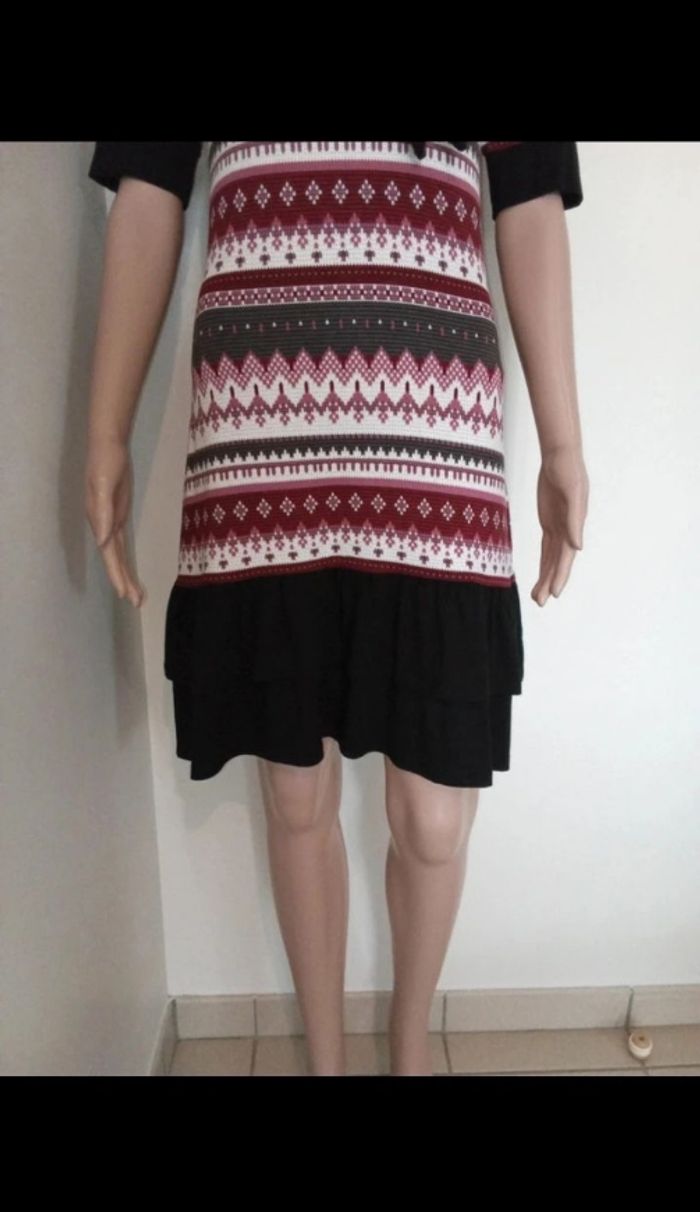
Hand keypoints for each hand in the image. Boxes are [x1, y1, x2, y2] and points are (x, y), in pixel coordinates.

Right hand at [85, 436, 144, 607]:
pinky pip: (121, 544)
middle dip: (123, 581)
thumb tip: (102, 541)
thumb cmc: (105, 462)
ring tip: (136, 596)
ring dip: (125, 574)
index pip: (109, 555)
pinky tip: (128, 571)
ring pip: (118, 555)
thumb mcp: (103, 485)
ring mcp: (110, 522)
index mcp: (99, 522)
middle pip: (114, 560)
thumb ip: (103, 513)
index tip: (124, 594)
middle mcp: (103, 526)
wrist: (109, 445)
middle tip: (136, 602)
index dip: (116, 574)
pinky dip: (125, 559)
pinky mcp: (118, 515)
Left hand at [531, 445, 588, 606]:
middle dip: (550, 582)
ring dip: (546, 577)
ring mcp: (559, 527)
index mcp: (573, 526)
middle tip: (540, 603)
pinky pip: (546, 548)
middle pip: (558, 562)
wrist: (561, 457)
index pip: (566, 557)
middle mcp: (568, 531)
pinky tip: (541, 576)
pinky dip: (544, 562)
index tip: (555, 593)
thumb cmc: (568, 471)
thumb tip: (578, 547)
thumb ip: (575, 520)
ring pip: (551, 558)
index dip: (560, 575)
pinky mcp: (550, 522)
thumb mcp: (572, 492)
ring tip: (537, 597)